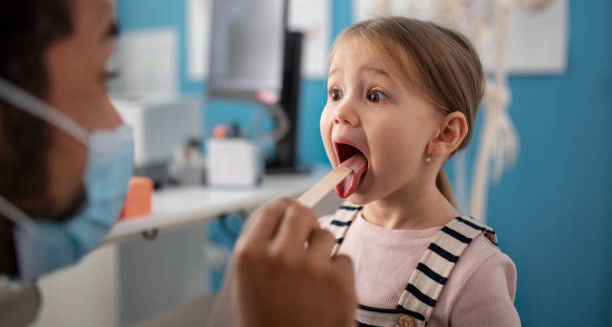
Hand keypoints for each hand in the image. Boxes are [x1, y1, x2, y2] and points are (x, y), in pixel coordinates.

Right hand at [231, 198, 355, 326]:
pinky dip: (338, 273)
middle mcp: (279, 256)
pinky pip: (343, 258)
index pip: (273, 209)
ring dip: (322, 250)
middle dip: (306, 221)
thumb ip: (263, 244)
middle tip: (307, 234)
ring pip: (325, 235)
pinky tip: (325, 293)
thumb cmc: (267, 318)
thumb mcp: (249, 279)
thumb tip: (287, 209)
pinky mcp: (339, 281)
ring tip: (313, 279)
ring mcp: (311, 268)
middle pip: (301, 213)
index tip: (292, 212)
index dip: (286, 209)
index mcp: (249, 255)